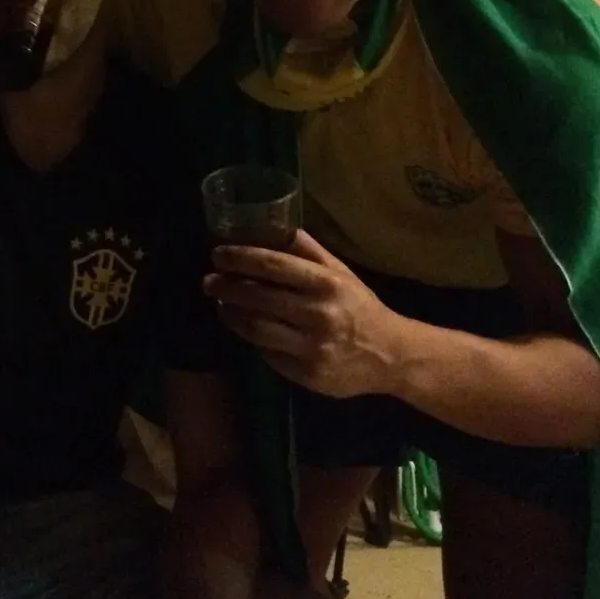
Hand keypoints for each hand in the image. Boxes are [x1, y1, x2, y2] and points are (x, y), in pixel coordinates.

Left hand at [204, 230, 405, 397]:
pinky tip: (243, 327)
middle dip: (227, 287)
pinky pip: (268, 353)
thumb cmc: (359, 307)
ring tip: (220, 303)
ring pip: (256, 329)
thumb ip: (309, 251)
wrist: (390, 355)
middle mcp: (319, 315)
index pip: (273, 266)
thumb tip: (275, 224)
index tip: (218, 254)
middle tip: (208, 281)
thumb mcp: (341, 273)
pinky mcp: (306, 374)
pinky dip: (250, 338)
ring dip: (231, 314)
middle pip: (258, 298)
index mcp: (327, 284)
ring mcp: (312, 347)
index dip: (240, 258)